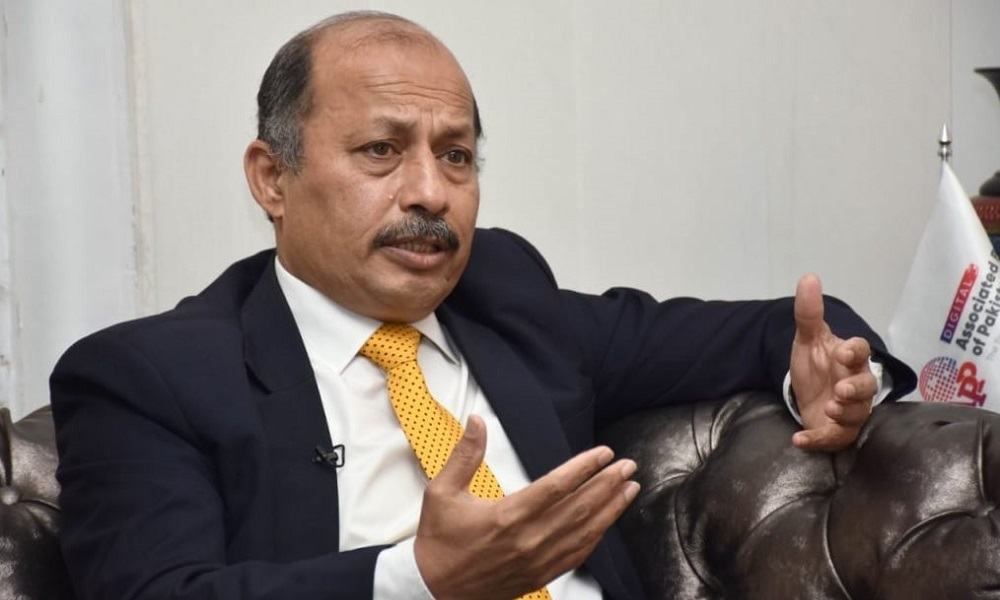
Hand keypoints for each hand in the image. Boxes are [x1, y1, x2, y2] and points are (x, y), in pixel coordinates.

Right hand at [413, 416, 639, 599]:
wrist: (433, 589)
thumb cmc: (439, 541)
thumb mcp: (442, 492)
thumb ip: (465, 455)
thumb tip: (477, 422)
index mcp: (507, 516)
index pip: (557, 486)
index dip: (585, 468)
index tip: (604, 454)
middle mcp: (528, 540)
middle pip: (580, 507)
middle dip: (608, 484)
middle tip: (628, 466)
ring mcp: (536, 561)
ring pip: (585, 532)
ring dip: (611, 509)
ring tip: (629, 489)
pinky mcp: (539, 575)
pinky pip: (576, 555)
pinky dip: (596, 537)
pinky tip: (607, 523)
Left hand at [789, 274, 878, 451]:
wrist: (810, 392)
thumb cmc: (817, 363)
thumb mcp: (808, 338)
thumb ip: (808, 312)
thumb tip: (809, 276)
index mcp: (850, 359)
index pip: (860, 352)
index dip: (855, 352)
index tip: (843, 352)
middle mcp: (856, 385)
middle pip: (866, 387)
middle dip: (855, 389)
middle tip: (840, 389)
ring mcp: (849, 410)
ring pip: (856, 415)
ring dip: (844, 413)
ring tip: (828, 409)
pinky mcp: (837, 431)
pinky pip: (833, 439)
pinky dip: (817, 440)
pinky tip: (799, 439)